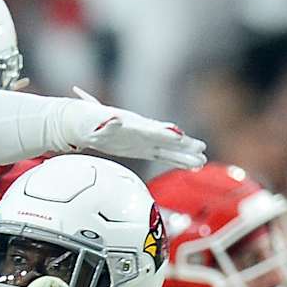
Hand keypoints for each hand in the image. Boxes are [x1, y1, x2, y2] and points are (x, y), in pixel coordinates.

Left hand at [59, 88, 205, 171]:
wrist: (84, 124)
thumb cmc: (90, 123)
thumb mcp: (96, 125)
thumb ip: (106, 125)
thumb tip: (115, 121)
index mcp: (134, 125)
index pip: (155, 131)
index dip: (168, 136)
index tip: (180, 138)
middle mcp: (143, 132)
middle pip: (167, 140)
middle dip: (184, 146)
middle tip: (202, 150)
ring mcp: (144, 141)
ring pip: (169, 150)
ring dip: (184, 156)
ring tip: (202, 161)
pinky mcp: (143, 149)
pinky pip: (163, 156)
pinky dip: (176, 161)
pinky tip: (190, 165)